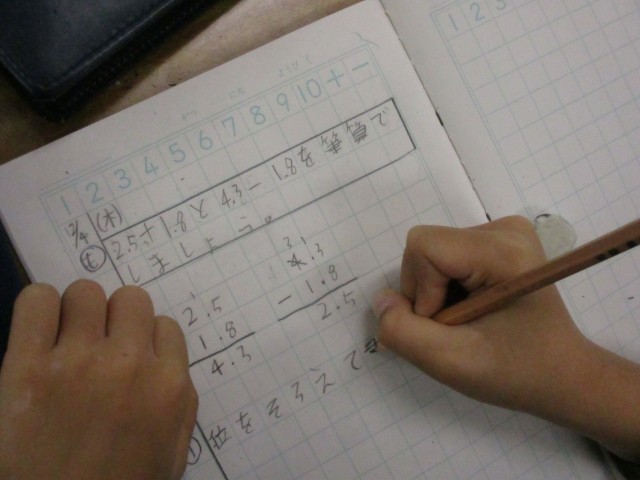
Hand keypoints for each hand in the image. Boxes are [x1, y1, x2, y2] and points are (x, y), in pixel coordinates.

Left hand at [0, 280, 197, 479]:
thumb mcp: (171, 456)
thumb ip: (181, 406)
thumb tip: (169, 367)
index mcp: (168, 386)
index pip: (164, 325)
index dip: (144, 339)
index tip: (128, 355)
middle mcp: (129, 365)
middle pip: (131, 299)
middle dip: (115, 318)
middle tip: (97, 342)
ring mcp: (78, 362)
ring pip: (86, 292)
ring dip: (78, 311)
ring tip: (65, 336)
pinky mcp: (28, 366)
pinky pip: (37, 300)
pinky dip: (38, 306)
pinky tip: (38, 329)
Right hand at [373, 216, 639, 460]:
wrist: (563, 376)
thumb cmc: (515, 372)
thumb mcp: (451, 362)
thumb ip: (402, 331)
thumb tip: (381, 299)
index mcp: (502, 250)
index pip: (423, 247)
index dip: (420, 291)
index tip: (448, 325)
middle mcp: (505, 228)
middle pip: (425, 248)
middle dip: (427, 293)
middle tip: (458, 327)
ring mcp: (504, 232)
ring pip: (431, 253)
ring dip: (435, 292)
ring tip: (468, 321)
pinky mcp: (499, 242)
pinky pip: (446, 256)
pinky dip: (446, 287)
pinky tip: (473, 309)